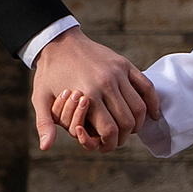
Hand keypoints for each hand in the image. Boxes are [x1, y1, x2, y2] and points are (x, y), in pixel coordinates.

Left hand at [32, 29, 159, 152]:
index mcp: (88, 95)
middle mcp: (107, 84)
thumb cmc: (48, 74)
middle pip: (127, 121)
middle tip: (116, 141)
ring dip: (137, 124)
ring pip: (139, 106)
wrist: (59, 43)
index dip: (110, 144)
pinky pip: (146, 86)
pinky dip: (153, 103)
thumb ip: (45, 124)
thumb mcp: (40, 99)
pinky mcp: (125, 65)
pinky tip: (153, 115)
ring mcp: (119, 73)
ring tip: (129, 131)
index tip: (105, 148)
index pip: (110, 130)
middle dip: (123, 137)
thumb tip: (45, 148)